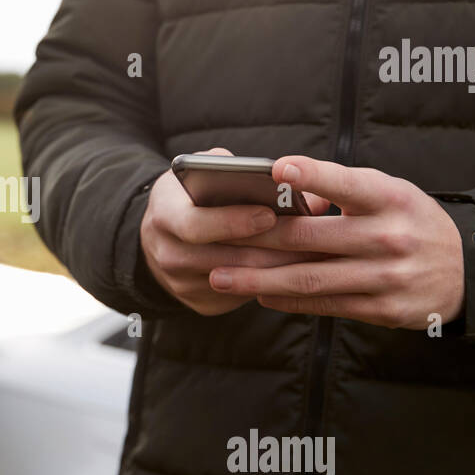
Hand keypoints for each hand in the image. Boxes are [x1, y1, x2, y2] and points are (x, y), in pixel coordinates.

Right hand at [140, 148, 330, 315]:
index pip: (195, 224)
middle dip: (267, 249)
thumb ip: (240, 172)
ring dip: (275, 269)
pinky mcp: (199, 302)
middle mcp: (166, 252)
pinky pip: (240, 297)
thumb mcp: (203, 173)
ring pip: (236, 281)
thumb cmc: (192, 195)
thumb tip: (299, 188)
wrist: (162, 234)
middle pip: (221, 259)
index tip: (269, 214)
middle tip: (308, 239)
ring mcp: (180, 283)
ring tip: (312, 255)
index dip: (233, 221)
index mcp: (164, 214)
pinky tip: (296, 269)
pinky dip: (269, 283)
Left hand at [211, 155, 465, 328]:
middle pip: (311, 239)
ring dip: (259, 279)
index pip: (347, 184)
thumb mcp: (391, 194)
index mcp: (391, 199)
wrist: (469, 270)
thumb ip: (343, 191)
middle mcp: (389, 238)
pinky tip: (259, 294)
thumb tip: (280, 188)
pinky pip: (324, 305)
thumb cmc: (411, 221)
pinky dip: (287, 300)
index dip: (313, 176)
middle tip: (214, 238)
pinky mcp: (383, 310)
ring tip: (221, 276)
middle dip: (257, 239)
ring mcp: (386, 277)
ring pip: (309, 279)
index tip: (277, 168)